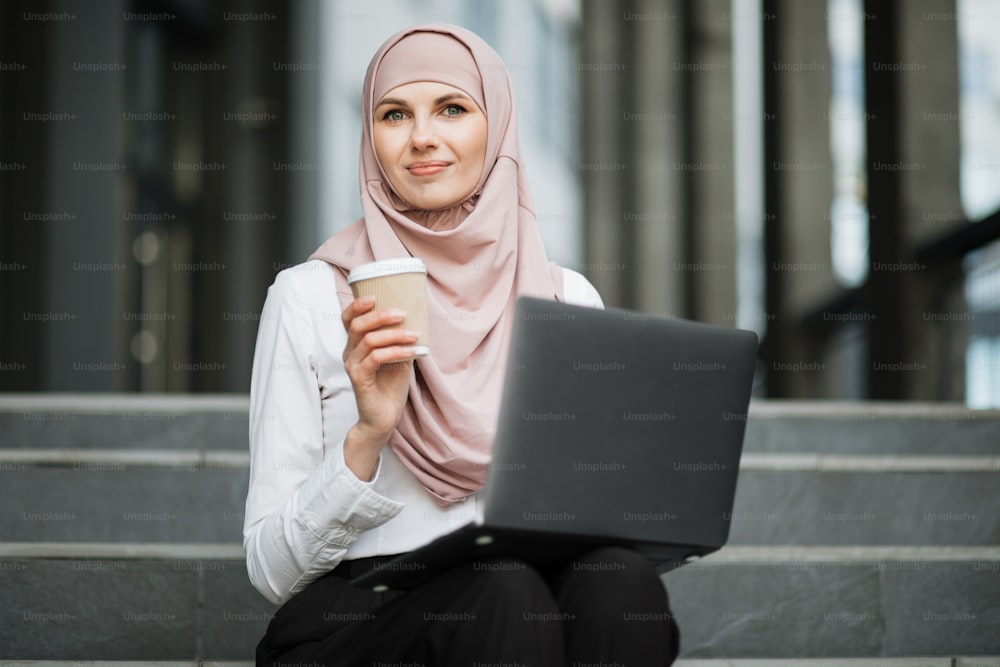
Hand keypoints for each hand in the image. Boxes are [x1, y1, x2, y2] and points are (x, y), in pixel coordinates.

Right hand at [341, 295, 417, 478]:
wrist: (384, 418)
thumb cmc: (390, 386)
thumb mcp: (397, 357)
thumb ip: (399, 339)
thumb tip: (416, 318)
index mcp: (355, 345)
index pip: (348, 319)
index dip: (357, 305)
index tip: (375, 295)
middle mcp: (349, 353)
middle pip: (357, 325)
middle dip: (380, 315)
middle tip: (403, 313)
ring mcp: (353, 366)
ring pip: (369, 340)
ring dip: (395, 335)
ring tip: (415, 335)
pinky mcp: (359, 379)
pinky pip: (376, 358)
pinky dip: (396, 351)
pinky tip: (413, 352)